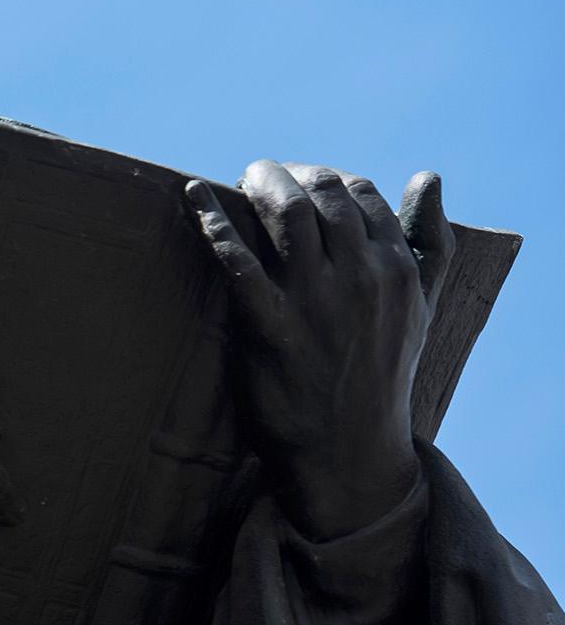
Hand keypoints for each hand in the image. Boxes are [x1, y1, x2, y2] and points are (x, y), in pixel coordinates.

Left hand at [185, 161, 452, 538]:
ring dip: (258, 184)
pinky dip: (212, 221)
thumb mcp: (422, 306)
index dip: (324, 177)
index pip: (361, 193)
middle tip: (260, 176)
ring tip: (237, 180)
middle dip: (288, 174)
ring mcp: (315, 301)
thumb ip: (431, 240)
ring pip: (285, 214)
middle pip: (322, 194)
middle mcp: (362, 276)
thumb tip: (428, 176)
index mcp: (398, 268)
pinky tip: (193, 196)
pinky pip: (237, 260)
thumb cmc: (382, 371)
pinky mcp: (270, 326)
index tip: (300, 181)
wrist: (351, 450)